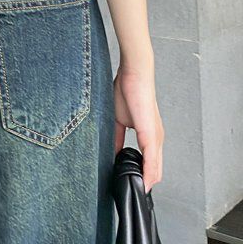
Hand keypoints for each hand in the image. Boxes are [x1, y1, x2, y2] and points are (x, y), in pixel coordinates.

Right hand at [113, 63, 163, 193]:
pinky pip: (152, 159)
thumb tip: (112, 150)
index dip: (140, 174)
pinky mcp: (151, 134)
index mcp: (148, 134)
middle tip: (133, 193)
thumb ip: (117, 136)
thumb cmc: (127, 91)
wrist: (134, 74)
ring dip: (147, 181)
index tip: (130, 184)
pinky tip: (144, 182)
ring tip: (136, 192)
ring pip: (155, 168)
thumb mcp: (118, 118)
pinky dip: (148, 173)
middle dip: (145, 182)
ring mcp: (155, 137)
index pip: (147, 161)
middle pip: (154, 169)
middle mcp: (156, 138)